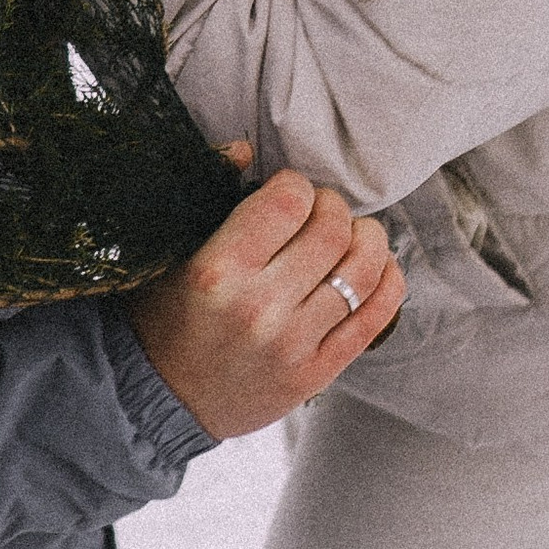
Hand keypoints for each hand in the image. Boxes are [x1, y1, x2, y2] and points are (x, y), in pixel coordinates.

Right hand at [125, 170, 402, 440]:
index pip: (288, 201)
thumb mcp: (170, 252)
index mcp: (217, 270)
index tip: (288, 193)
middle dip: (333, 208)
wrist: (161, 399)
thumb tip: (247, 149)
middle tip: (322, 212)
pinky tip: (378, 268)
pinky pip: (373, 318)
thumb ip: (208, 195)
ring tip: (354, 235)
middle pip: (332, 230)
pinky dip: (387, 282)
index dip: (296, 184)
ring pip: (362, 270)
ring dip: (368, 239)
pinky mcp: (315, 374)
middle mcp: (258, 307)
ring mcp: (291, 345)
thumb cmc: (164, 317)